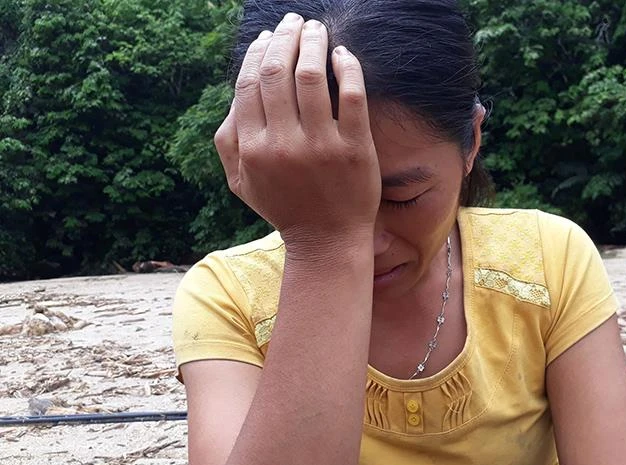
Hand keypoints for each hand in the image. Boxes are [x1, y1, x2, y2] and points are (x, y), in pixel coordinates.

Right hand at [214, 13, 379, 251]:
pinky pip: (352, 96)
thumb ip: (228, 140)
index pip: (250, 83)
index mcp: (253, 148)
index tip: (269, 36)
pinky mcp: (356, 148)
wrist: (327, 241)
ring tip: (317, 28)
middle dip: (285, 37)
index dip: (259, 52)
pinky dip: (347, 67)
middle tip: (295, 22)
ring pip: (312, 76)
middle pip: (279, 73)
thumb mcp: (241, 182)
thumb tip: (235, 94)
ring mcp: (322, 145)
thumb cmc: (284, 207)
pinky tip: (342, 54)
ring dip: (313, 43)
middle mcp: (284, 144)